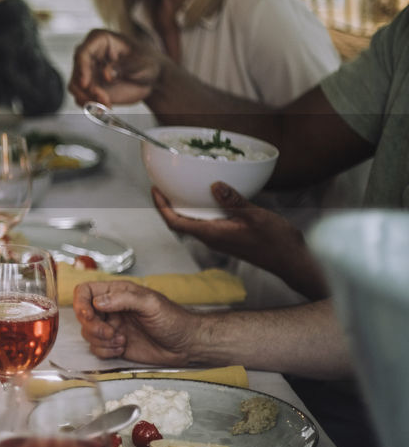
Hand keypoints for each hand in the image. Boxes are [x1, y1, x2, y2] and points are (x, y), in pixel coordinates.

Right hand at [69, 29, 162, 105]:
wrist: (151, 79)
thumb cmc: (147, 63)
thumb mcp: (142, 63)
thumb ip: (125, 66)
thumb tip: (106, 74)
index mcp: (100, 40)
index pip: (83, 52)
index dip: (81, 69)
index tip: (85, 84)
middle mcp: (89, 54)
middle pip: (77, 72)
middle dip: (87, 89)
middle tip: (103, 99)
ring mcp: (87, 71)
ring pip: (75, 86)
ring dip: (88, 99)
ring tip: (106, 104)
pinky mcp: (89, 86)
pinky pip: (81, 97)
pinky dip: (91, 105)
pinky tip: (106, 105)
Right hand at [73, 280, 198, 365]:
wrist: (185, 345)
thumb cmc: (173, 320)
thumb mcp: (150, 304)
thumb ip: (123, 299)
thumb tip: (98, 302)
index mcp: (117, 293)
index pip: (85, 291)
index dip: (80, 302)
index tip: (88, 315)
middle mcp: (110, 309)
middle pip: (83, 315)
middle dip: (93, 326)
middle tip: (110, 332)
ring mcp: (111, 327)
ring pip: (88, 333)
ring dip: (101, 340)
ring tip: (121, 340)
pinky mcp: (114, 345)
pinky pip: (96, 349)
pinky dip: (106, 351)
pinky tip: (122, 348)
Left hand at [152, 184, 329, 299]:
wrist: (292, 261)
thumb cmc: (276, 242)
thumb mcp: (255, 216)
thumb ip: (234, 201)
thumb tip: (215, 185)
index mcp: (211, 234)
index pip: (175, 223)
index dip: (161, 207)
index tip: (155, 190)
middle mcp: (211, 238)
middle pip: (180, 222)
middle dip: (168, 204)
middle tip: (163, 185)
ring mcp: (220, 239)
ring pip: (193, 222)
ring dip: (184, 207)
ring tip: (181, 188)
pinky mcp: (229, 237)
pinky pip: (207, 222)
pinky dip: (201, 209)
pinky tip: (210, 196)